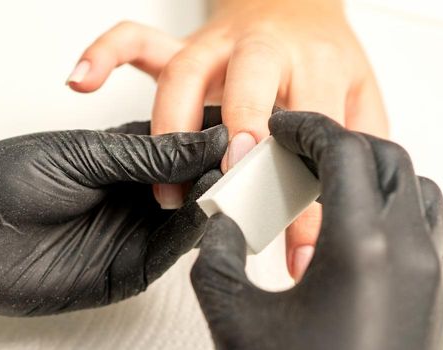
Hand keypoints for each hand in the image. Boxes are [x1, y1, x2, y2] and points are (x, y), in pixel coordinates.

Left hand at [0, 110, 226, 338]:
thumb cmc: (7, 181)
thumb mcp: (84, 154)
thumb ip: (148, 153)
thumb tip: (206, 139)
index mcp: (126, 156)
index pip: (185, 143)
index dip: (215, 136)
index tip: (243, 128)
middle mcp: (137, 194)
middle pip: (197, 183)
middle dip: (224, 170)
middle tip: (250, 158)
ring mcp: (136, 233)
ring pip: (193, 218)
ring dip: (216, 201)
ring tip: (237, 182)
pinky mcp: (131, 270)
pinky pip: (172, 252)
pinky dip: (194, 234)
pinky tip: (208, 214)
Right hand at [66, 0, 387, 279]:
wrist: (296, 4)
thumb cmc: (323, 55)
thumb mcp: (359, 98)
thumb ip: (357, 145)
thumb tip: (353, 213)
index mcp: (314, 63)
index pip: (312, 129)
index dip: (306, 194)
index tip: (297, 250)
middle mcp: (262, 48)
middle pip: (248, 80)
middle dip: (240, 128)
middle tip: (231, 186)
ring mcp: (216, 46)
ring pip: (182, 72)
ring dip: (170, 129)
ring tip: (168, 190)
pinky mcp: (181, 46)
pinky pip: (135, 40)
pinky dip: (104, 55)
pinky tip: (83, 81)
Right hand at [190, 111, 442, 349]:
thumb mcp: (236, 317)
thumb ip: (219, 255)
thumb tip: (223, 221)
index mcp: (361, 247)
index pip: (344, 148)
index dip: (306, 127)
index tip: (280, 128)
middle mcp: (408, 253)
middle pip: (385, 156)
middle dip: (336, 143)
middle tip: (294, 154)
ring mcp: (430, 274)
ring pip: (414, 187)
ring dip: (371, 172)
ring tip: (323, 187)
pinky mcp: (435, 296)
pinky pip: (425, 225)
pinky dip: (392, 205)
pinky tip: (350, 228)